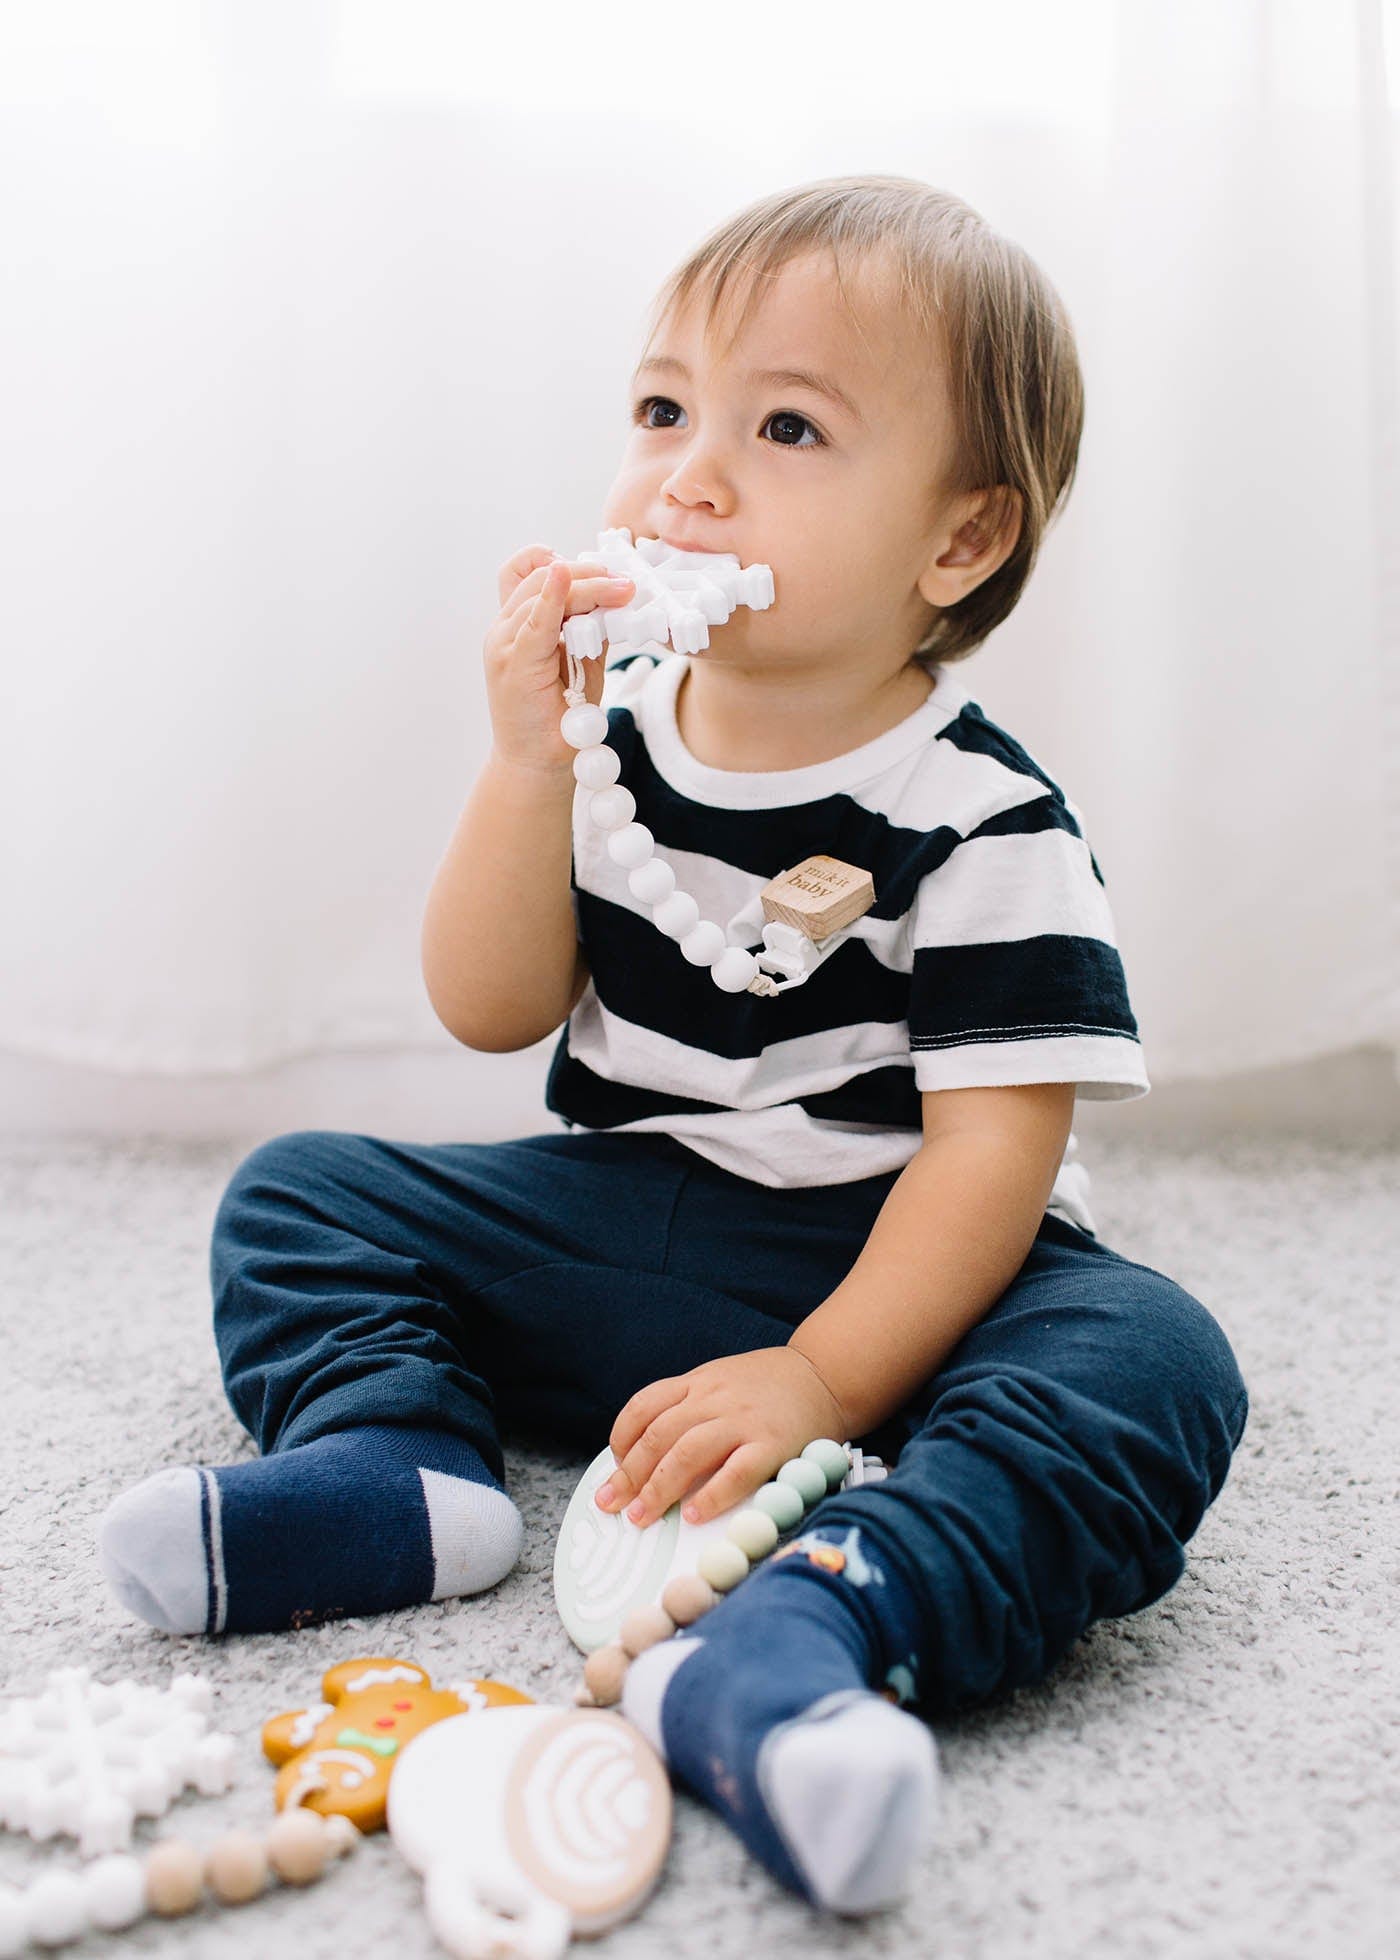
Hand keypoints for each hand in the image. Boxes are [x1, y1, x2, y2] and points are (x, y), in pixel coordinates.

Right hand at [483, 543, 635, 774]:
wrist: (536, 765)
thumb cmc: (559, 717)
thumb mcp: (581, 661)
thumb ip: (590, 627)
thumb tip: (617, 596)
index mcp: (518, 624)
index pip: (532, 571)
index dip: (567, 564)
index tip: (604, 573)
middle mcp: (504, 628)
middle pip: (541, 576)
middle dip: (589, 573)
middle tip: (626, 582)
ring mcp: (503, 643)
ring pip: (542, 591)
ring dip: (588, 586)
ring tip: (623, 591)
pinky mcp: (512, 663)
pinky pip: (533, 620)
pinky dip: (551, 596)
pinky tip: (565, 577)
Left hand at [595, 1347, 848, 1529]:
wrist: (824, 1373)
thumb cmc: (766, 1387)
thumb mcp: (719, 1380)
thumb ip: (688, 1406)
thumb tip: (646, 1453)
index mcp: (698, 1383)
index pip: (644, 1407)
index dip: (621, 1440)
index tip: (613, 1468)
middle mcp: (714, 1399)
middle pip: (658, 1435)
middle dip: (629, 1475)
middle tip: (612, 1505)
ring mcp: (743, 1421)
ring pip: (687, 1453)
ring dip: (658, 1489)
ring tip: (642, 1517)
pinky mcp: (772, 1444)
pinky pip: (736, 1473)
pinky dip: (711, 1496)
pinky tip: (694, 1516)